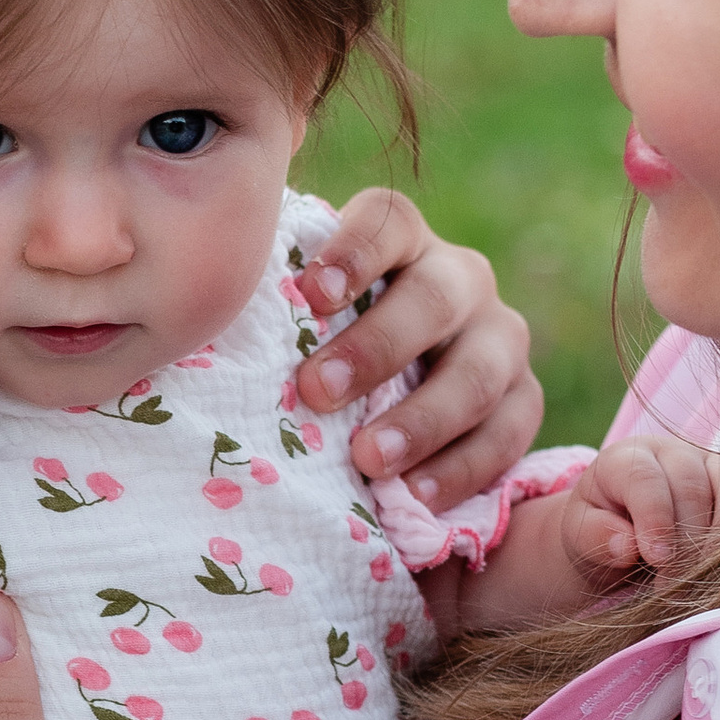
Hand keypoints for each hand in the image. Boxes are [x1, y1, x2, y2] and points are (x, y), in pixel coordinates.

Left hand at [291, 188, 541, 507]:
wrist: (390, 414)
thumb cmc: (322, 357)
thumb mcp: (300, 324)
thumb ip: (274, 310)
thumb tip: (196, 317)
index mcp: (403, 244)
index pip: (387, 223)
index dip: (354, 251)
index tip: (311, 295)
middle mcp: (460, 279)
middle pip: (434, 298)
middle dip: (375, 348)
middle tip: (317, 394)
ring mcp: (500, 337)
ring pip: (479, 370)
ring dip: (422, 420)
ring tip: (368, 463)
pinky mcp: (523, 397)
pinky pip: (510, 430)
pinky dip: (464, 466)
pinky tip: (417, 497)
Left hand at [560, 431, 719, 581]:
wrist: (625, 532)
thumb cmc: (601, 534)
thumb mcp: (581, 538)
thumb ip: (596, 537)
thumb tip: (627, 545)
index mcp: (625, 458)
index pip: (645, 480)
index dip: (655, 520)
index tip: (657, 559)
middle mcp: (671, 452)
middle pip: (692, 486)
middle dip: (688, 540)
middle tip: (676, 584)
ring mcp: (710, 461)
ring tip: (706, 577)